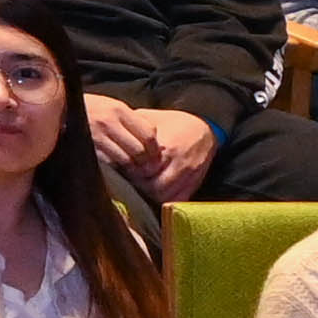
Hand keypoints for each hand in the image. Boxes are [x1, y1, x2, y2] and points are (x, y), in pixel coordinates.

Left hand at [94, 99, 216, 198]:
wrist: (203, 129)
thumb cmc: (173, 123)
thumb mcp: (152, 118)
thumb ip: (134, 127)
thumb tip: (114, 134)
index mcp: (165, 146)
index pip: (142, 169)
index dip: (131, 171)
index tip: (125, 168)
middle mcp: (178, 162)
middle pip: (152, 186)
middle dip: (139, 184)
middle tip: (132, 178)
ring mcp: (188, 175)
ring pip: (164, 195)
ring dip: (151, 193)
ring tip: (143, 183)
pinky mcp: (194, 183)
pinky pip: (178, 199)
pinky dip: (166, 198)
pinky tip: (157, 189)